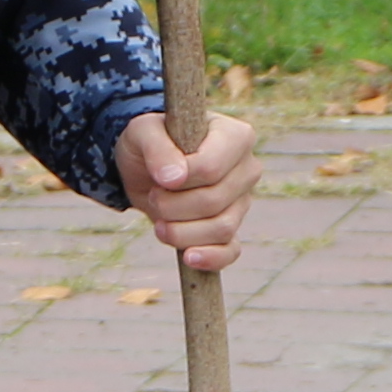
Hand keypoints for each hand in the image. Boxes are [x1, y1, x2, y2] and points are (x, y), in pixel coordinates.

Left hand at [116, 105, 257, 270]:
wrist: (147, 167)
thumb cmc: (151, 142)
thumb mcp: (143, 133)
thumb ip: (157, 148)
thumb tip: (173, 178)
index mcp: (236, 137)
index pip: (211, 168)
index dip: (180, 180)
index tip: (159, 179)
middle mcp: (247, 169)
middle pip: (213, 201)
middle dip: (173, 206)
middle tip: (155, 196)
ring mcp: (242, 202)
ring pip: (221, 229)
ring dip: (180, 231)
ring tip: (160, 221)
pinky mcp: (232, 229)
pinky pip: (231, 251)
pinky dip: (210, 258)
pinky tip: (188, 257)